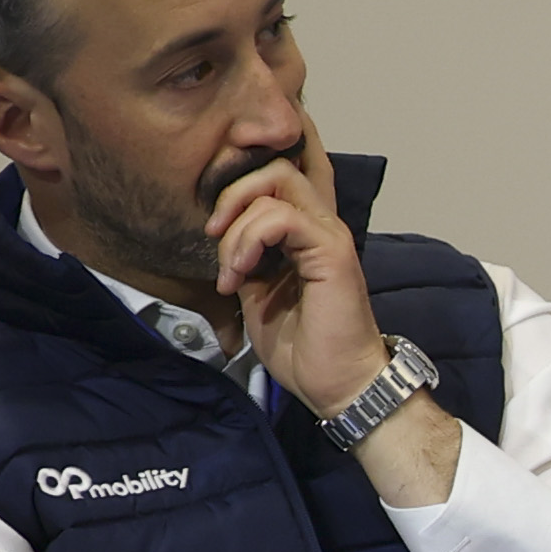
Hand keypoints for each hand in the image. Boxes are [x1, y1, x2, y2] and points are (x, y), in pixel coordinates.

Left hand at [216, 150, 462, 500]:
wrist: (337, 384)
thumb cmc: (303, 347)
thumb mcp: (256, 293)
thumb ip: (245, 256)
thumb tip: (219, 234)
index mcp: (304, 233)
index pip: (280, 176)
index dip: (241, 179)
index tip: (214, 226)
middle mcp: (320, 225)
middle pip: (275, 167)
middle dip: (231, 194)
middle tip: (213, 235)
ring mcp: (329, 235)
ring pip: (275, 184)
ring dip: (237, 226)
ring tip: (230, 271)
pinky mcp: (332, 251)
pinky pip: (281, 218)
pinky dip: (249, 241)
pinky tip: (241, 274)